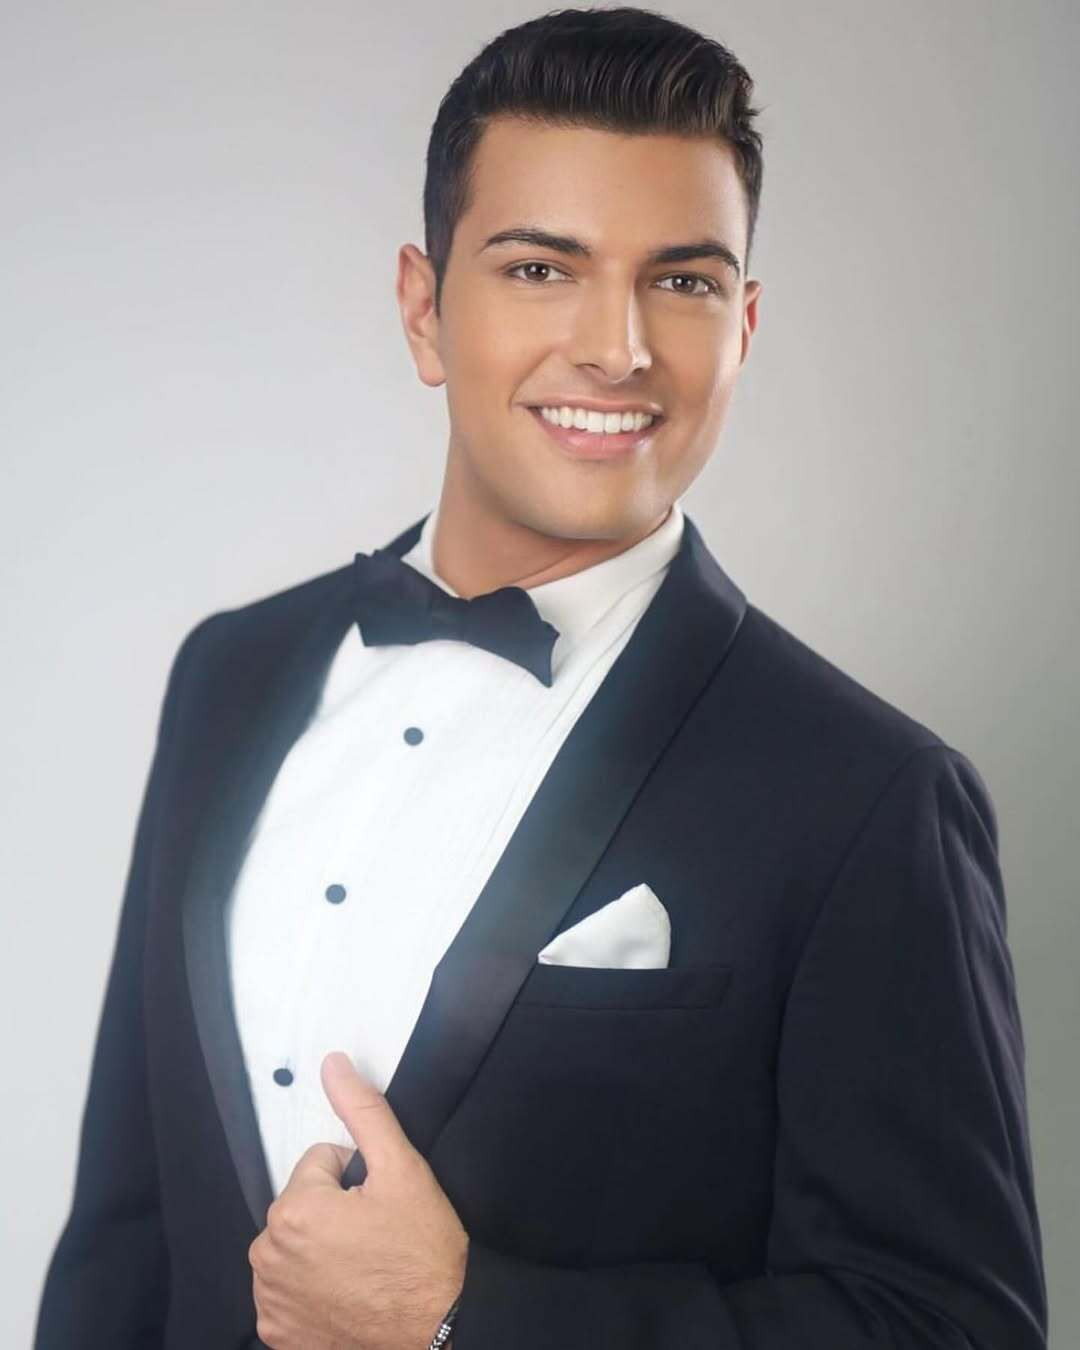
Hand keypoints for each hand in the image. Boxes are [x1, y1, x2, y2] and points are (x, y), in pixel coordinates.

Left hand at [248, 1050, 468, 1349]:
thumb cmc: (422, 1258)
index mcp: (295, 1211)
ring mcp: (271, 1300)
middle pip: (303, 1203)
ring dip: (322, 1248)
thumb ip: (364, 1111)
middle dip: (336, 1211)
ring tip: (363, 1267)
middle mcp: (270, 1256)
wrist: (435, 1334)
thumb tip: (334, 1066)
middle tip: (375, 1237)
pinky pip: (289, 1288)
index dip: (356, 1178)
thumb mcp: (402, 1170)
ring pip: (296, 1244)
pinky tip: (346, 1294)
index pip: (320, 1163)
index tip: (378, 1206)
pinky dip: (313, 1288)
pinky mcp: (278, 1331)